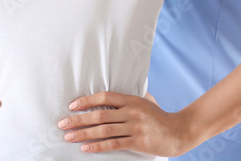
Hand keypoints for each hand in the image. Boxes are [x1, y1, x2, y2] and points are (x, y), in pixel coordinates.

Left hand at [57, 91, 191, 155]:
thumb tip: (115, 93)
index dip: (87, 101)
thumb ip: (131, 97)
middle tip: (62, 124)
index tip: (72, 105)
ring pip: (104, 130)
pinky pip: (113, 144)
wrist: (178, 132)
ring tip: (69, 137)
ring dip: (83, 134)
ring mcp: (135, 127)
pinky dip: (97, 146)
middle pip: (100, 114)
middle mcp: (132, 112)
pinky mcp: (138, 142)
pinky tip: (85, 148)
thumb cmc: (160, 116)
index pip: (105, 96)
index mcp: (132, 100)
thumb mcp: (147, 101)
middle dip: (78, 119)